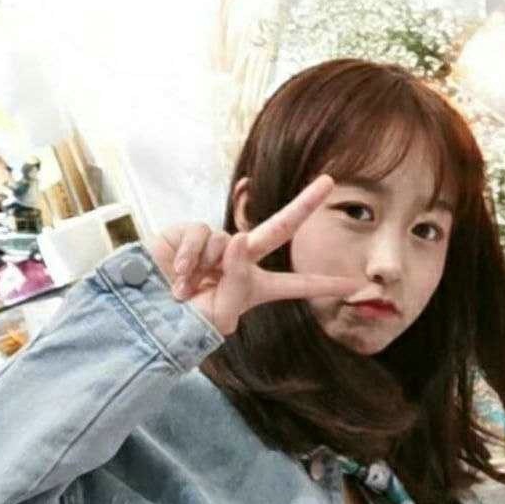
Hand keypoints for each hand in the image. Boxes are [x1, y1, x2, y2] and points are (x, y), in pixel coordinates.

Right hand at [141, 175, 364, 337]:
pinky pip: (199, 235)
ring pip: (226, 241)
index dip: (324, 284)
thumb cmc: (186, 321)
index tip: (355, 285)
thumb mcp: (220, 313)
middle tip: (329, 181)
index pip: (296, 285)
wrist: (148, 312)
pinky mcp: (191, 232)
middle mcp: (240, 261)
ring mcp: (217, 245)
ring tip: (185, 289)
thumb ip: (237, 277)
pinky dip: (187, 257)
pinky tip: (176, 275)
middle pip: (279, 228)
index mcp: (255, 287)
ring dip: (203, 268)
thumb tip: (239, 237)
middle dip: (304, 204)